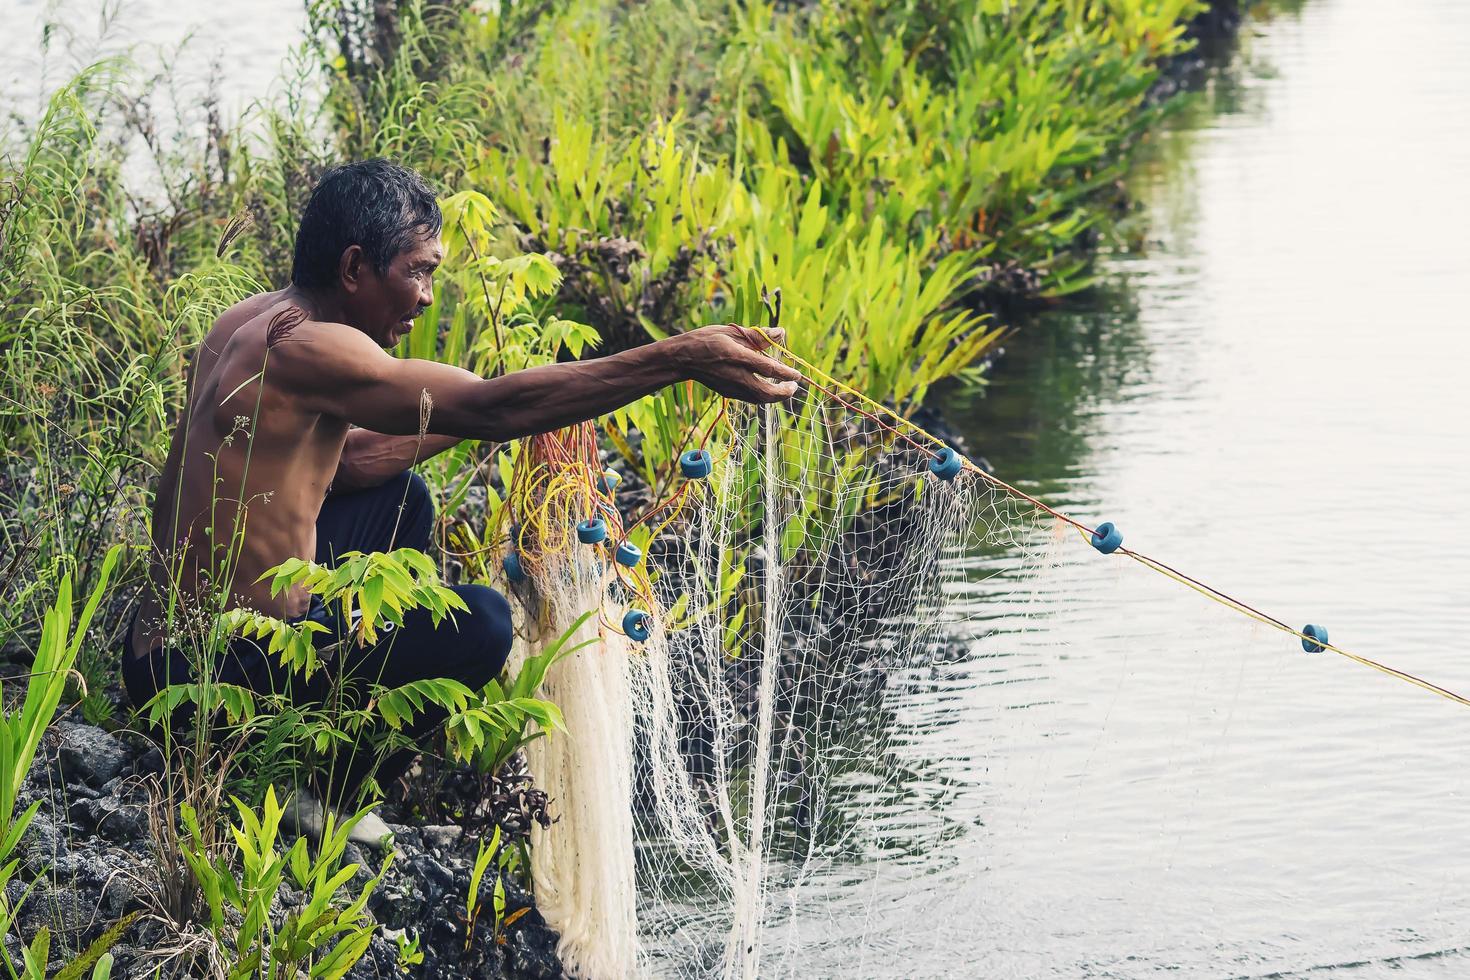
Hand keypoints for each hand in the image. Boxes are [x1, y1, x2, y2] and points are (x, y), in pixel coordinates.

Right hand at [676, 324, 802, 403]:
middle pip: (766, 392)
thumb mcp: (731, 332)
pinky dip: (763, 396)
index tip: (798, 374)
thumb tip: (781, 332)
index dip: (786, 373)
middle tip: (794, 386)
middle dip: (783, 393)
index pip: (768, 368)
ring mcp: (731, 387)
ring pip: (759, 399)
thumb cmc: (706, 340)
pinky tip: (768, 388)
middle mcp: (736, 375)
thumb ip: (758, 335)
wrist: (683, 359)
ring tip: (785, 389)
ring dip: (775, 397)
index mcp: (737, 357)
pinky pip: (750, 398)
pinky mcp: (728, 392)